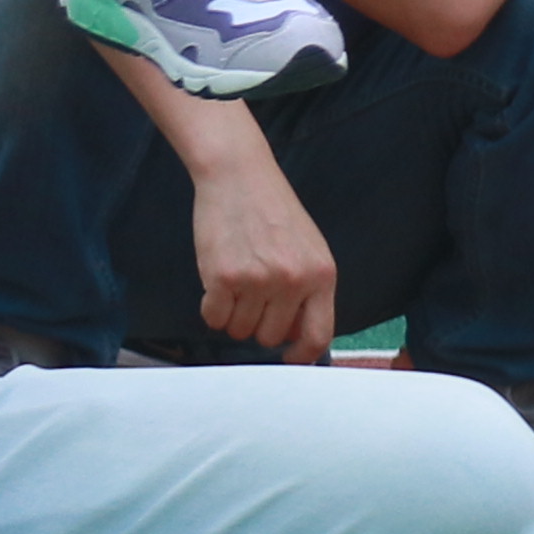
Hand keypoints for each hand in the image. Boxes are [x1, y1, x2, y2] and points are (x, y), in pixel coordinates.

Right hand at [184, 144, 339, 362]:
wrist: (239, 176)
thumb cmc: (273, 212)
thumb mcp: (308, 249)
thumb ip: (309, 291)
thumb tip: (297, 338)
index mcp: (321, 275)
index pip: (319, 336)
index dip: (301, 355)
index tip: (287, 358)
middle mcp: (293, 281)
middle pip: (271, 337)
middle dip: (258, 325)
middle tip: (252, 297)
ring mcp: (258, 281)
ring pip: (240, 330)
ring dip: (233, 315)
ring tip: (237, 282)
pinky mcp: (223, 278)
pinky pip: (214, 319)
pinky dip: (212, 308)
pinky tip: (217, 282)